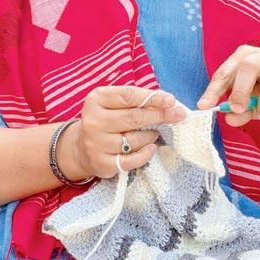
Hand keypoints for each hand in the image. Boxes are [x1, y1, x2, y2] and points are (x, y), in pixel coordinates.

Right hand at [63, 86, 186, 179]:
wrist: (81, 148)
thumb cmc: (105, 120)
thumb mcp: (113, 103)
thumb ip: (135, 101)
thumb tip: (168, 102)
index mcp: (96, 100)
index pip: (128, 96)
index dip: (152, 97)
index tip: (171, 100)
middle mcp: (93, 121)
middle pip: (134, 117)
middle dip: (160, 115)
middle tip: (178, 115)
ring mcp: (96, 143)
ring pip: (135, 140)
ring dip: (151, 136)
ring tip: (155, 133)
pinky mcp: (102, 163)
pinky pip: (132, 160)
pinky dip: (146, 154)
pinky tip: (151, 148)